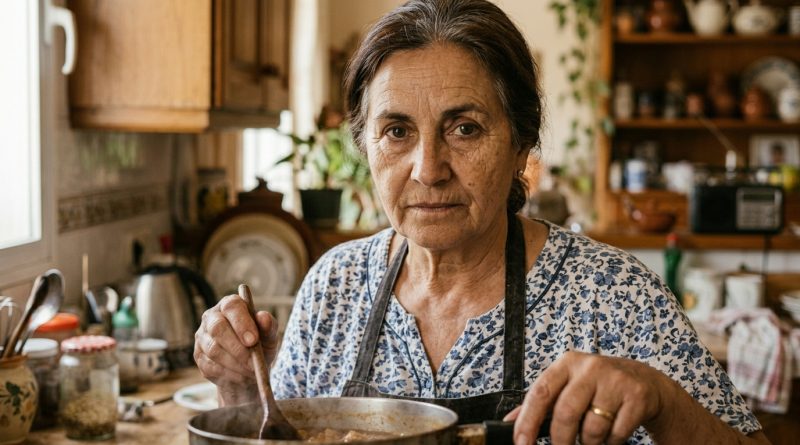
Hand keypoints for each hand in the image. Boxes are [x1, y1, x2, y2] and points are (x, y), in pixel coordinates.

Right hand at [194, 294, 279, 405]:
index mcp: (230, 306)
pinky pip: (211, 366)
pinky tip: (242, 377)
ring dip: (235, 364)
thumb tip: (263, 317)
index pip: (231, 307)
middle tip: (253, 363)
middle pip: (218, 328)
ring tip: (251, 372)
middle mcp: (212, 317)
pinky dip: (230, 374)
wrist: (249, 370)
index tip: (253, 340)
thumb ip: (268, 327)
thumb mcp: (269, 337)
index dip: (241, 323)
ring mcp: (202, 337)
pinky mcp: (199, 356)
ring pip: (214, 350)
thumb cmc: (260, 346)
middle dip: (237, 347)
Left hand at [504, 351, 673, 444]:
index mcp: (567, 364)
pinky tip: (612, 432)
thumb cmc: (599, 385)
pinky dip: (611, 442)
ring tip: (592, 436)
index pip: (540, 392)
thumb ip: (542, 402)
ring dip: (589, 443)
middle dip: (561, 440)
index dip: (528, 421)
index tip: (521, 444)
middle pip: (566, 413)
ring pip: (592, 428)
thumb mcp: (569, 384)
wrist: (645, 382)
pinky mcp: (636, 396)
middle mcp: (590, 368)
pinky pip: (616, 433)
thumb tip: (510, 422)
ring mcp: (615, 380)